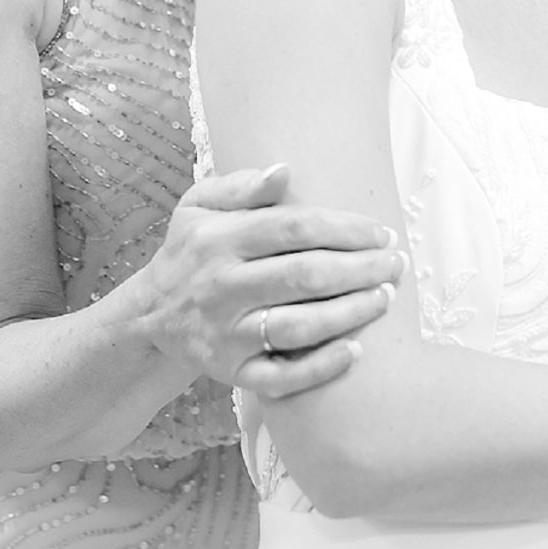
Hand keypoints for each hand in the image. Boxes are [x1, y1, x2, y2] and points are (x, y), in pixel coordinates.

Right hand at [127, 163, 402, 397]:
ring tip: (384, 298)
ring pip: (299, 327)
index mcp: (217, 239)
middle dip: (361, 269)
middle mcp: (221, 286)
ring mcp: (226, 333)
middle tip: (396, 265)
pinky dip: (322, 367)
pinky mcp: (231, 372)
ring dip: (351, 313)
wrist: (151, 315)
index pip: (293, 227)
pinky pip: (283, 377)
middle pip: (304, 276)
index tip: (381, 233)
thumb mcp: (198, 206)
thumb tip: (285, 171)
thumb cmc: (191, 253)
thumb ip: (240, 186)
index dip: (345, 229)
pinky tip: (356, 351)